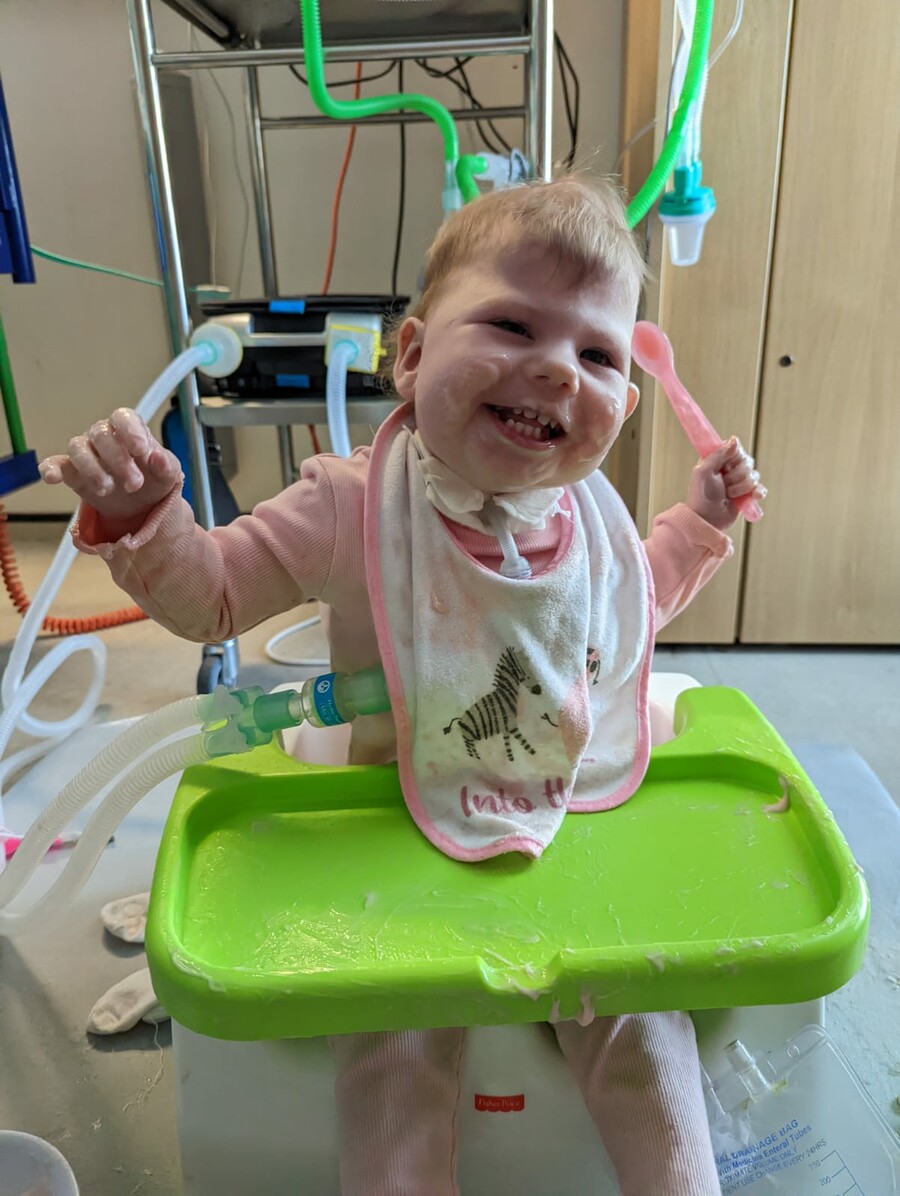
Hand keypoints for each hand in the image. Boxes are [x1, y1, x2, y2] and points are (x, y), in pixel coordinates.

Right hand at [39, 408, 181, 528]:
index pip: (123, 417)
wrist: (141, 504)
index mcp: (128, 428)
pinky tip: (52, 478)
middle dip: (118, 460)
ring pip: (78, 447)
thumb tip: (157, 457)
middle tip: (135, 484)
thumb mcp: (168, 474)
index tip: (141, 451)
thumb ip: (166, 464)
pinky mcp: (71, 471)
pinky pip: (55, 464)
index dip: (130, 431)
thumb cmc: (154, 479)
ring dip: (92, 468)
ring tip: (107, 489)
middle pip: (101, 435)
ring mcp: (85, 452)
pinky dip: (50, 469)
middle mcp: (103, 435)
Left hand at [686, 437, 765, 530]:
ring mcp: (739, 482)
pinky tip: (753, 496)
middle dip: (737, 475)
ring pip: (754, 476)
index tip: (725, 466)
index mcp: (718, 460)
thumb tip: (734, 440)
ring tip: (729, 495)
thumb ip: (717, 454)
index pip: (736, 449)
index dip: (734, 458)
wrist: (706, 520)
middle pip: (748, 462)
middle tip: (724, 483)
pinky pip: (760, 489)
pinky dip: (757, 492)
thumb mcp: (702, 472)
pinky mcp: (746, 495)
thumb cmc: (699, 497)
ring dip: (742, 487)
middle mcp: (730, 469)